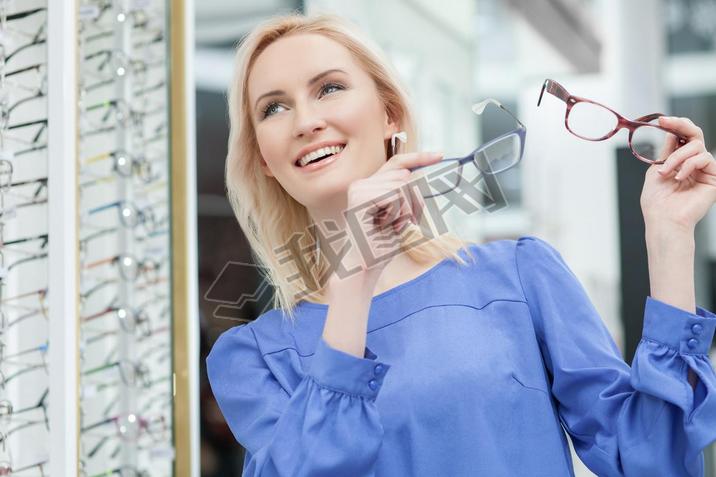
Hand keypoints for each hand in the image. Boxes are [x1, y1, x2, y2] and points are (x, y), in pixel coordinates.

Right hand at [340, 151, 442, 277]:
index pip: (397, 163)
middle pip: (405, 176)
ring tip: (391, 226)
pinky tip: (384, 225)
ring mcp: (359, 188)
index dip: (419, 158)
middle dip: (413, 201)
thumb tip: (418, 177)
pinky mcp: (360, 197)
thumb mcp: (399, 216)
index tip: (440, 156)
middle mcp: (361, 183)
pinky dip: (397, 213)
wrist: (363, 267)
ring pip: (402, 186)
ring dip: (404, 210)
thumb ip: (405, 195)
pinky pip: (395, 195)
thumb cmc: (380, 247)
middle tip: (402, 222)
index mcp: (370, 186)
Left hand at [640, 116, 715, 230]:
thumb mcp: (657, 169)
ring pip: (695, 147)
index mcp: (679, 162)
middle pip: (694, 134)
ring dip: (676, 157)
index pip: (681, 138)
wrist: (663, 220)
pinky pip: (703, 158)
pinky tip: (679, 177)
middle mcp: (693, 164)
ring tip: (665, 172)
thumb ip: (666, 151)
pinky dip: (688, 165)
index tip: (661, 120)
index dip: (674, 126)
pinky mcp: (714, 177)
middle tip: (667, 121)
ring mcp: (705, 170)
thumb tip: (672, 132)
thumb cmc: (657, 202)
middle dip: (680, 125)